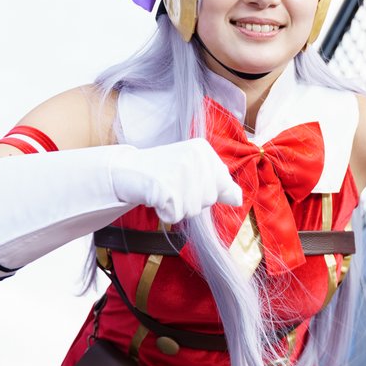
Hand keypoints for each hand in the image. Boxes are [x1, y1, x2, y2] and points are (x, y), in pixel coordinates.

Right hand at [111, 138, 241, 223]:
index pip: (223, 186)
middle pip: (209, 200)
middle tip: (172, 186)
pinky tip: (156, 198)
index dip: (203, 191)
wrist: (127, 171)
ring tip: (164, 191)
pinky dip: (165, 213)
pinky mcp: (166, 187)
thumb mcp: (194, 171)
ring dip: (177, 208)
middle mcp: (194, 156)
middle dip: (191, 201)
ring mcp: (180, 170)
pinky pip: (176, 216)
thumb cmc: (162, 172)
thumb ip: (218, 184)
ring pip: (193, 210)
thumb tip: (239, 199)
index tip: (184, 179)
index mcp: (203, 149)